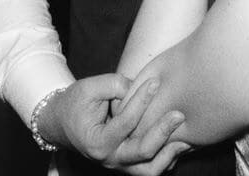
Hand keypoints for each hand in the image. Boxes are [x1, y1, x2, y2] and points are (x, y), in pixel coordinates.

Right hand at [39, 75, 186, 172]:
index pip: (125, 123)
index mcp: (97, 142)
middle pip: (142, 152)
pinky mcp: (128, 164)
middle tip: (179, 114)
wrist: (62, 123)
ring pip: (149, 171)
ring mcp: (119, 165)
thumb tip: (144, 86)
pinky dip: (166, 159)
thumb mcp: (89, 87)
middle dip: (163, 132)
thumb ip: (115, 84)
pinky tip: (180, 142)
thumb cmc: (75, 103)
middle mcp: (109, 158)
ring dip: (168, 155)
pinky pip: (150, 169)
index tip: (155, 81)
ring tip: (185, 137)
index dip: (141, 100)